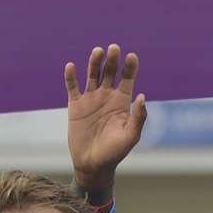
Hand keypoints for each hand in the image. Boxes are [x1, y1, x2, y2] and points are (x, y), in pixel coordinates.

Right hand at [66, 44, 146, 203]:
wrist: (93, 164)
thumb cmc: (115, 152)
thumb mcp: (130, 136)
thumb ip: (138, 117)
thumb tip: (142, 96)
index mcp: (122, 102)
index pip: (127, 78)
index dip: (130, 67)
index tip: (132, 56)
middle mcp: (107, 96)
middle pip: (110, 72)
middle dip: (112, 60)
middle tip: (114, 48)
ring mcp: (90, 99)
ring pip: (92, 74)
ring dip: (94, 62)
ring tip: (97, 51)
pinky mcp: (75, 105)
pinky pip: (72, 87)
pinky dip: (71, 76)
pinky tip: (71, 66)